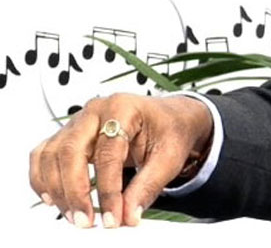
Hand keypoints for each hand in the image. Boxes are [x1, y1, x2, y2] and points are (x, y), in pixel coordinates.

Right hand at [28, 93, 213, 228]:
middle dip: (75, 192)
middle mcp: (95, 110)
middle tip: (86, 221)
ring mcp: (78, 121)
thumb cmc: (170, 130)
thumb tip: (128, 215)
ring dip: (57, 190)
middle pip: (70, 151)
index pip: (108, 154)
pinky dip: (42, 178)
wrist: (169, 117)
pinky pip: (43, 155)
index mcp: (123, 108)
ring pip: (52, 155)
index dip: (108, 190)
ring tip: (73, 216)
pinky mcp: (68, 135)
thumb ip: (148, 186)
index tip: (113, 217)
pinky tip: (53, 199)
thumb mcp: (169, 157)